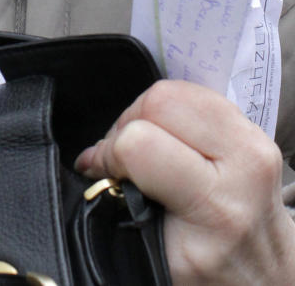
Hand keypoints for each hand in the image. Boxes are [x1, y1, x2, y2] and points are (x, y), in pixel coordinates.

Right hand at [75, 79, 294, 285]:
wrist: (268, 279)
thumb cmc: (214, 275)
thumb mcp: (160, 255)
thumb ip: (122, 202)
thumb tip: (89, 160)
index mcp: (218, 206)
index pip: (140, 144)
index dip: (110, 154)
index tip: (104, 172)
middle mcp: (244, 164)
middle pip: (159, 101)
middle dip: (128, 124)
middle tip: (123, 156)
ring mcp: (254, 140)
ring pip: (176, 89)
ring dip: (149, 113)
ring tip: (145, 145)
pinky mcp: (254, 128)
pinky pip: (197, 94)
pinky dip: (172, 110)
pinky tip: (169, 138)